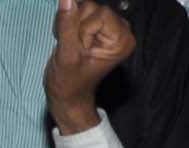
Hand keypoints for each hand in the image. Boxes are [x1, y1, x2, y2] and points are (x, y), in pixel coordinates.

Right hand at [46, 0, 135, 134]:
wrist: (67, 97)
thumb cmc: (69, 84)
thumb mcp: (67, 56)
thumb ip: (67, 26)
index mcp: (122, 40)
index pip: (100, 13)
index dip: (82, 28)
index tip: (78, 49)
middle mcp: (121, 31)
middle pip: (93, 8)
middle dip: (76, 25)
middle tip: (72, 48)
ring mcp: (110, 29)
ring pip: (85, 8)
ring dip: (71, 25)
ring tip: (70, 46)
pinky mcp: (99, 28)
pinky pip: (81, 13)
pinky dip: (70, 25)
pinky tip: (70, 41)